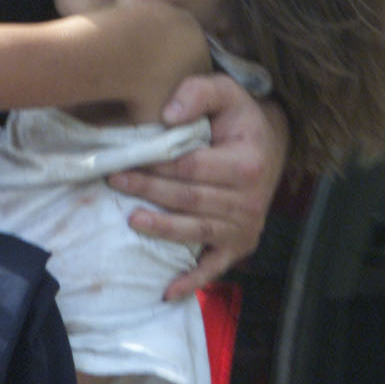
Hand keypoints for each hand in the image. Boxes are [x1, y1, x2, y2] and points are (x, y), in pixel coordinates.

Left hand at [108, 72, 289, 298]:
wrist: (270, 146)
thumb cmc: (239, 119)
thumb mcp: (227, 92)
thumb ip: (198, 93)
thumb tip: (167, 116)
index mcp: (246, 162)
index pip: (192, 167)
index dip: (157, 165)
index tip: (126, 159)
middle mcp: (250, 199)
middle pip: (189, 199)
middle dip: (149, 191)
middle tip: (114, 181)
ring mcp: (245, 226)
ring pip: (195, 230)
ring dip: (161, 229)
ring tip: (130, 220)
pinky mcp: (240, 245)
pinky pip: (214, 267)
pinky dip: (192, 281)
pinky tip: (167, 291)